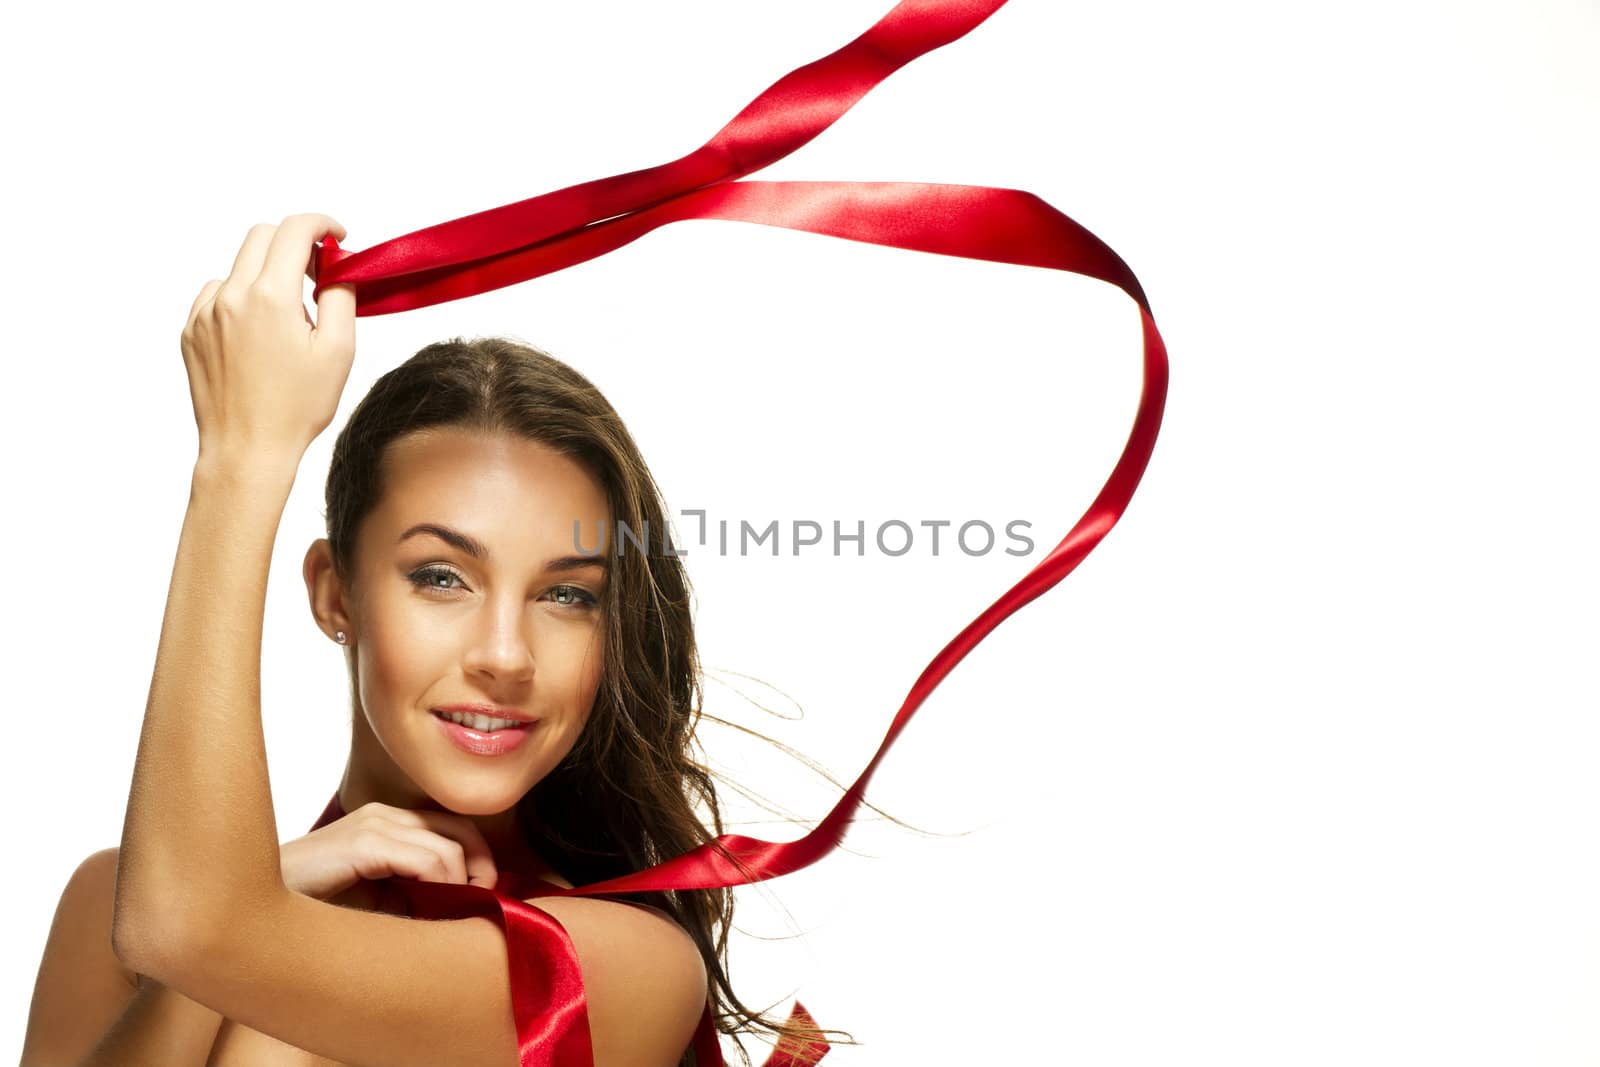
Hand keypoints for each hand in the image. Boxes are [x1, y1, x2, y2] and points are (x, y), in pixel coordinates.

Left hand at [179, 213, 356, 466]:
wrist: (247, 450)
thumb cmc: (295, 408)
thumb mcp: (338, 351)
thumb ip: (340, 298)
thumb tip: (337, 271)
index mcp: (270, 297)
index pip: (295, 230)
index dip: (322, 224)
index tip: (337, 237)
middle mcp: (231, 297)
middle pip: (262, 237)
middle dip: (295, 244)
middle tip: (318, 274)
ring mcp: (205, 314)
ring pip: (239, 266)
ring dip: (267, 275)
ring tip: (287, 318)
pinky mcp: (191, 332)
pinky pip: (217, 295)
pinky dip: (241, 299)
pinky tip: (259, 334)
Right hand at [279, 801, 500, 901]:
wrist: (254, 912)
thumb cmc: (316, 911)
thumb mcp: (378, 902)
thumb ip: (416, 895)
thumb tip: (465, 907)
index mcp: (388, 824)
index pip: (455, 830)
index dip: (479, 862)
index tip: (484, 899)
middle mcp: (384, 815)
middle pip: (461, 832)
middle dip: (481, 869)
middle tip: (482, 905)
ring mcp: (373, 824)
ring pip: (448, 848)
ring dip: (461, 885)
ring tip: (452, 916)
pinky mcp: (363, 842)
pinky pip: (427, 859)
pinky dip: (443, 885)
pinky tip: (431, 911)